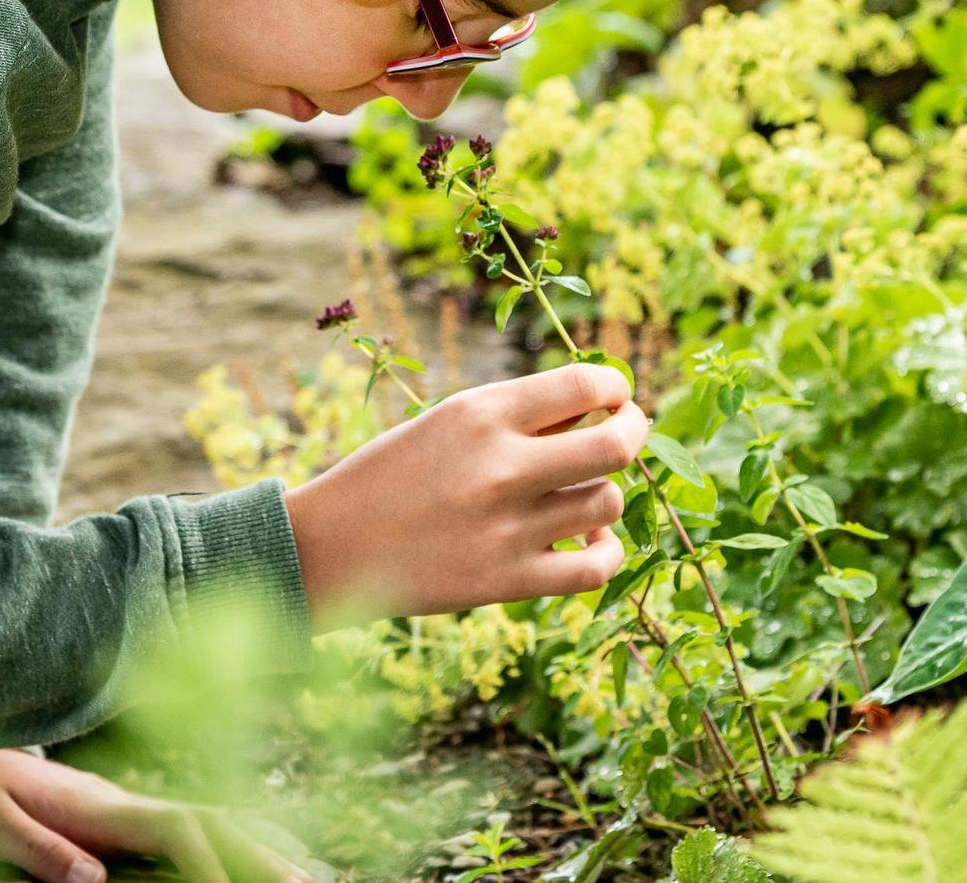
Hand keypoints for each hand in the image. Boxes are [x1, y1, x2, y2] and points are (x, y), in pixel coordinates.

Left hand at [0, 747, 315, 882]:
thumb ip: (37, 846)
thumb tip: (95, 880)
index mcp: (98, 805)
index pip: (178, 829)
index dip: (216, 862)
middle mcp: (123, 803)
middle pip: (215, 821)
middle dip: (268, 853)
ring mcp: (124, 809)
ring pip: (213, 822)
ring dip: (263, 845)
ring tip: (311, 872)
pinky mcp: (114, 819)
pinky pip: (190, 831)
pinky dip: (233, 841)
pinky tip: (253, 855)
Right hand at [282, 362, 646, 630]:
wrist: (332, 546)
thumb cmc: (392, 474)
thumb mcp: (447, 422)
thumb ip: (520, 415)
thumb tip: (600, 407)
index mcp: (481, 413)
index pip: (585, 383)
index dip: (616, 386)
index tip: (614, 394)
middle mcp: (501, 467)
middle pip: (616, 444)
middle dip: (634, 432)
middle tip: (627, 432)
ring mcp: (508, 528)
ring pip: (608, 503)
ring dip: (606, 494)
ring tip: (586, 493)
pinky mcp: (507, 581)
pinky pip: (594, 568)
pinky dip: (605, 551)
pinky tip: (590, 539)